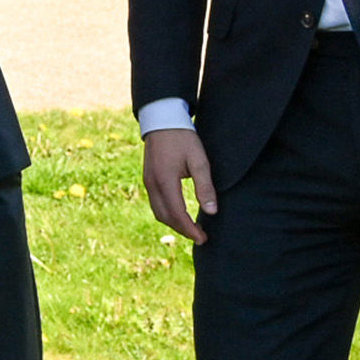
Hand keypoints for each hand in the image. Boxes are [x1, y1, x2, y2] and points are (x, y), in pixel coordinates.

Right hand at [141, 129, 217, 244]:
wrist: (162, 120)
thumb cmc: (183, 138)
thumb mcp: (199, 161)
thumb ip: (205, 187)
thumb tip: (211, 212)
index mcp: (165, 181)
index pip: (177, 214)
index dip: (190, 230)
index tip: (203, 238)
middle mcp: (152, 184)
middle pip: (165, 217)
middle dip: (182, 230)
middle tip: (200, 236)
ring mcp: (147, 182)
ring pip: (158, 212)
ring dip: (174, 223)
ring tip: (191, 228)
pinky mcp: (148, 178)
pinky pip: (155, 203)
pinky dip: (168, 214)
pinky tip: (180, 213)